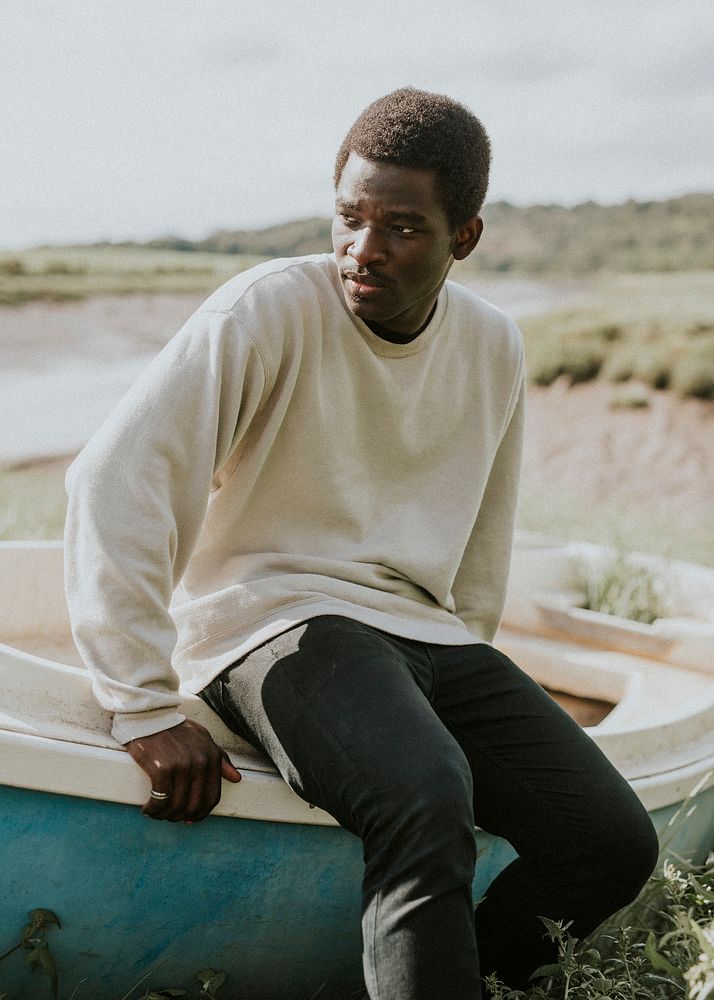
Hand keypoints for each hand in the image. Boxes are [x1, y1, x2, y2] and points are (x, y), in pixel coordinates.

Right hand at [126, 718, 240, 822]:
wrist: (150, 716)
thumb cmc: (176, 728)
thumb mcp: (203, 739)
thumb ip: (220, 759)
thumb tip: (236, 778)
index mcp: (212, 757)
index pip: (212, 797)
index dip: (201, 813)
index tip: (190, 818)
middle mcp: (199, 763)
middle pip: (193, 805)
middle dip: (181, 816)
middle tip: (171, 816)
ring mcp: (181, 766)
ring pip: (176, 806)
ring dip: (165, 815)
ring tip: (158, 813)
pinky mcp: (162, 769)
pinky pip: (159, 800)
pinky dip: (153, 809)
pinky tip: (148, 808)